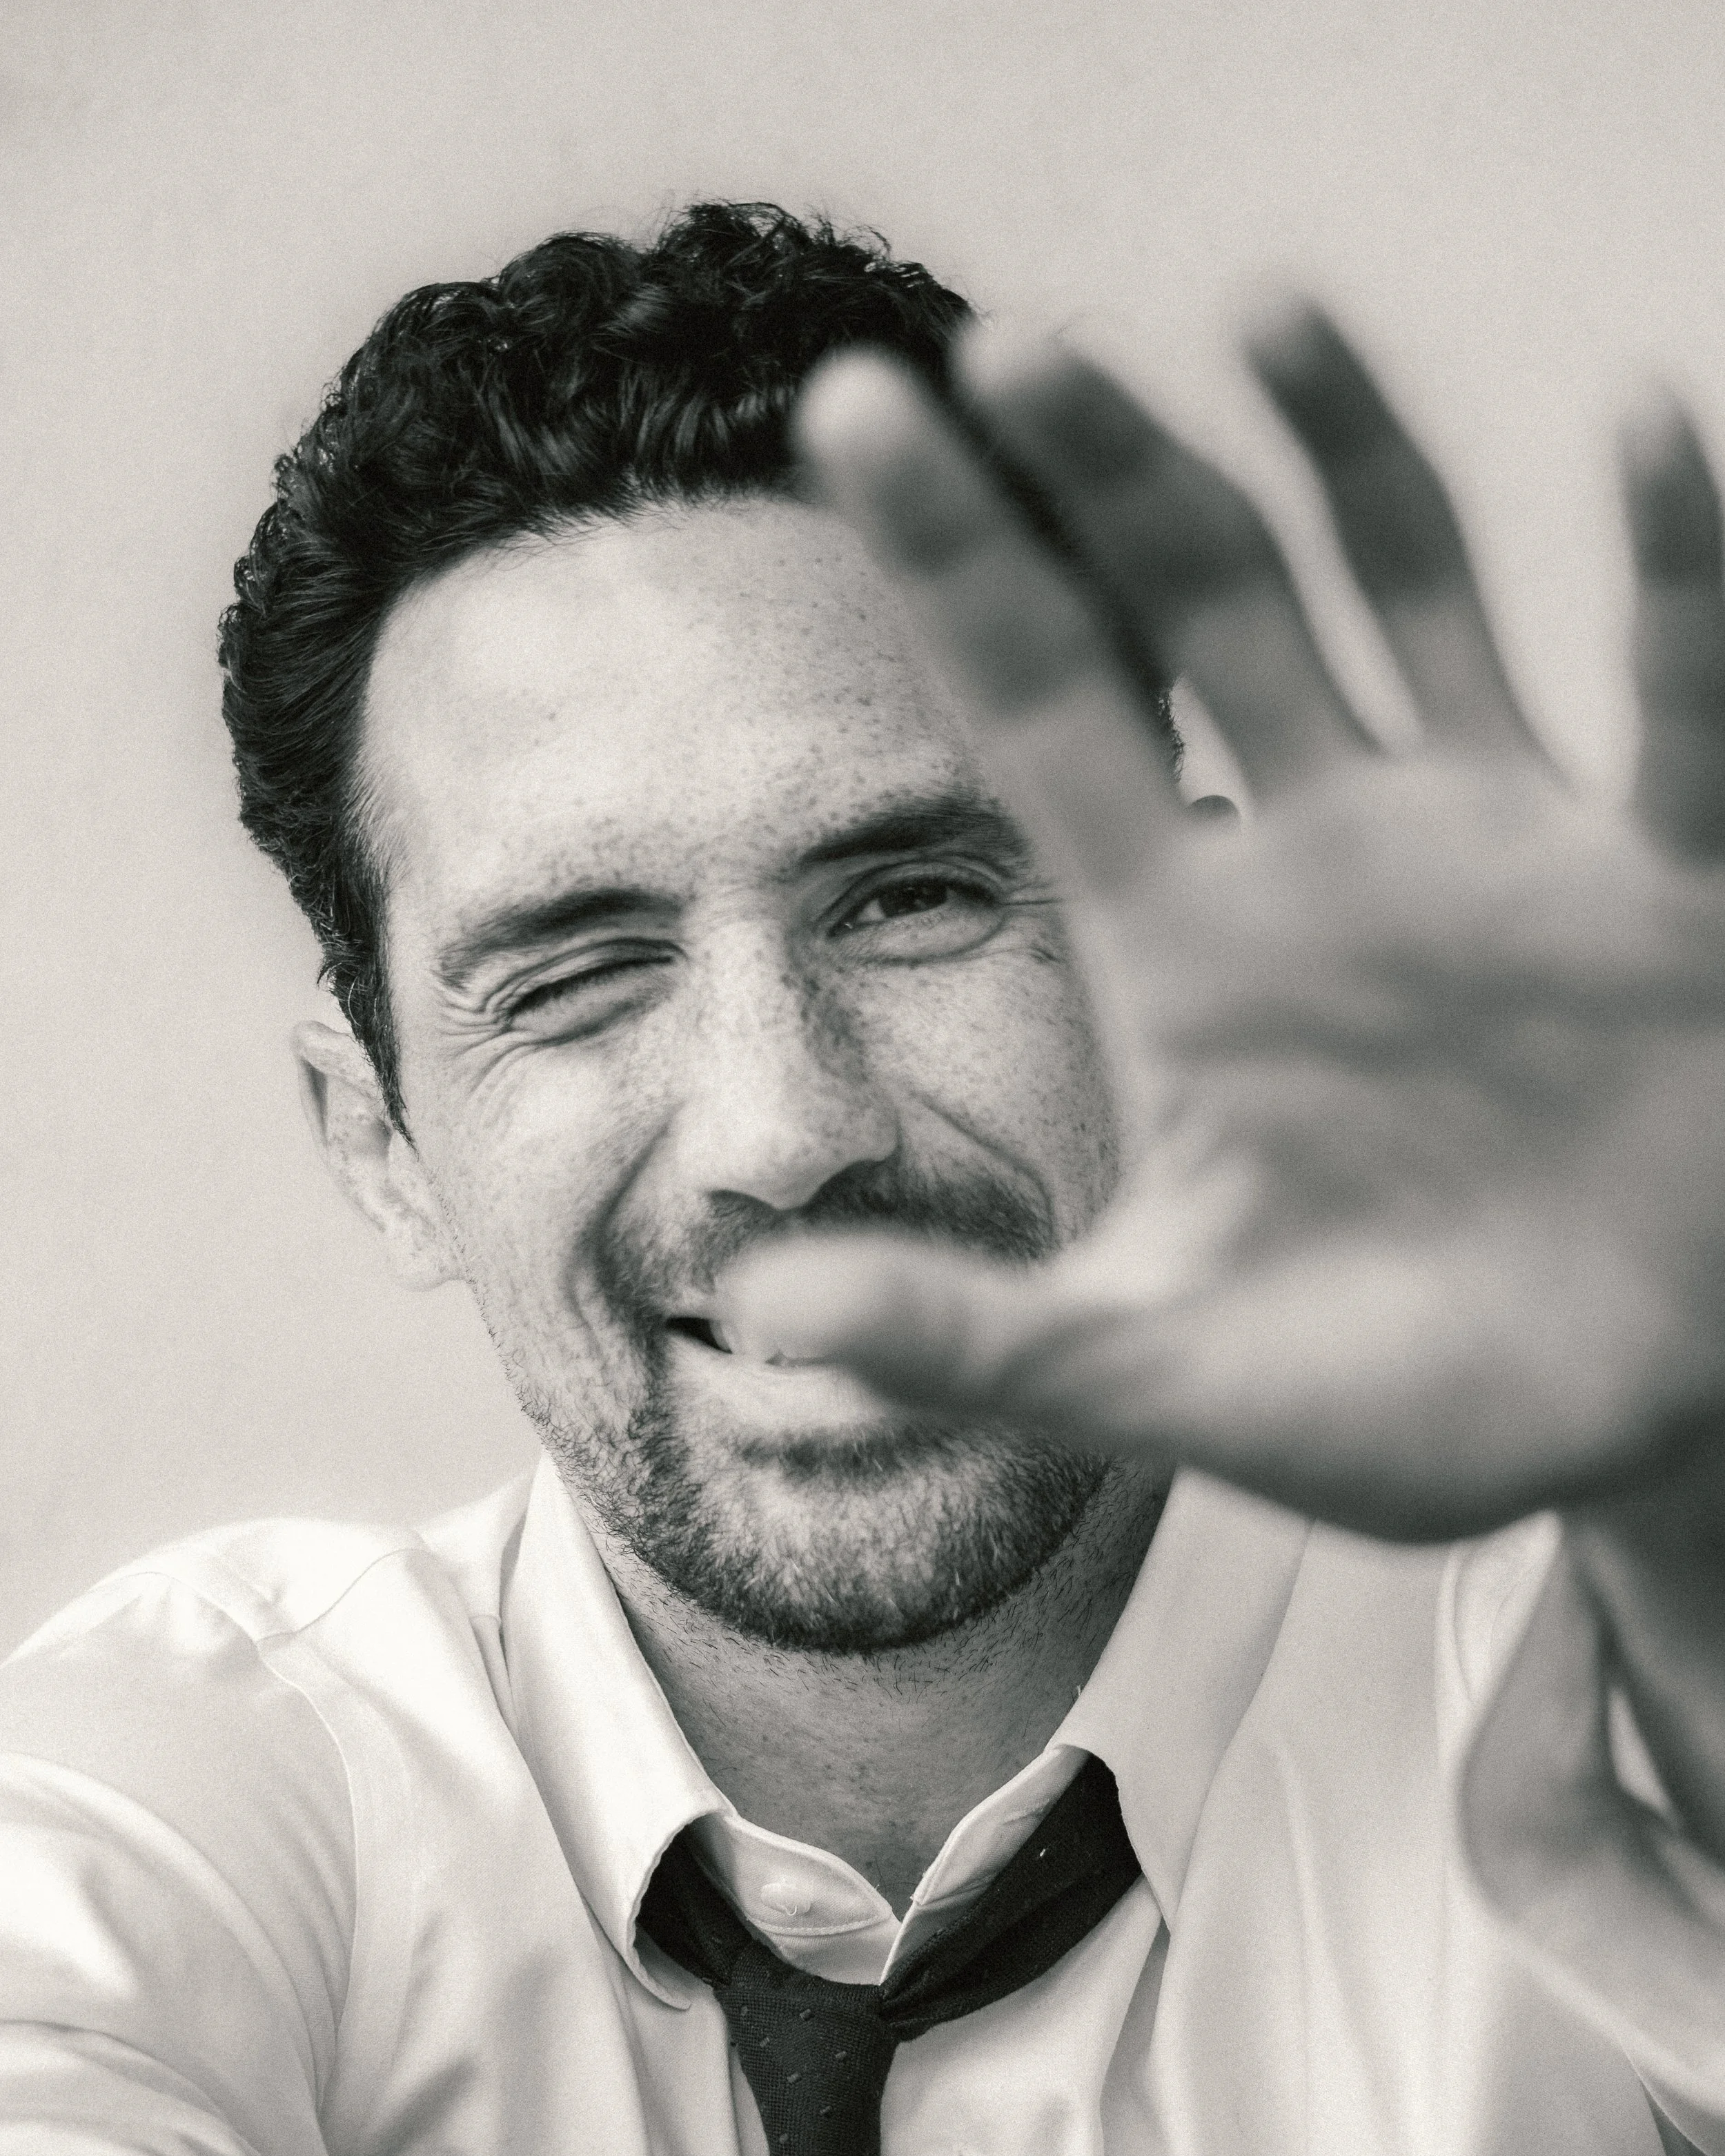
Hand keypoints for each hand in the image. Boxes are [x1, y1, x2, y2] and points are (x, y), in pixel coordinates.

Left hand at [727, 307, 1724, 1542]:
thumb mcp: (1167, 1372)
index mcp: (1191, 942)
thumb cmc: (1394, 1397)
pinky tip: (1645, 430)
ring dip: (1343, 454)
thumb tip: (752, 1313)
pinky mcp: (1670, 891)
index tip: (853, 417)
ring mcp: (1501, 847)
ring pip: (1414, 593)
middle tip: (1005, 346)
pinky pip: (1681, 708)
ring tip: (1260, 304)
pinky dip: (1672, 579)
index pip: (1043, 706)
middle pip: (1202, 608)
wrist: (1617, 1434)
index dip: (956, 562)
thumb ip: (978, 1339)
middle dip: (1113, 476)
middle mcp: (1328, 854)